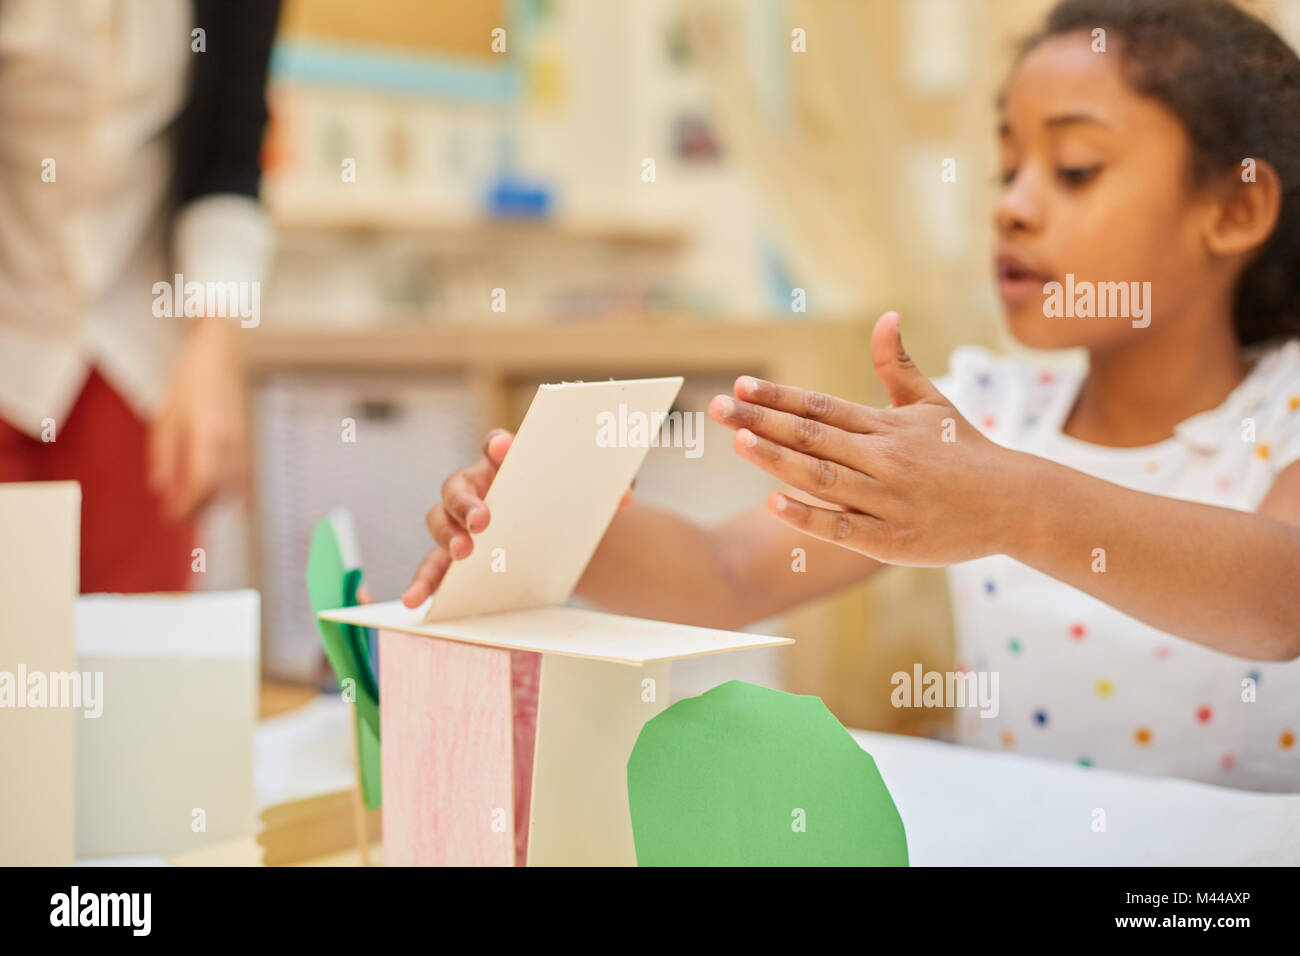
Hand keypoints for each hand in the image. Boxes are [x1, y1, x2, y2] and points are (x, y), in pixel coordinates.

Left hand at [148, 317, 248, 520]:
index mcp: (209, 438)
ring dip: (214, 500)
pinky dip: (229, 489)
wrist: (222, 355)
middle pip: (220, 493)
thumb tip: (160, 488)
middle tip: (176, 514)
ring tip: (191, 502)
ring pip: (235, 488)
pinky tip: (213, 488)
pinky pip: (243, 477)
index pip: (201, 485)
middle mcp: (232, 445)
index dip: (186, 506)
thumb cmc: (191, 381)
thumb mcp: (166, 416)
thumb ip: (163, 455)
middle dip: (199, 509)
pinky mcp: (248, 442)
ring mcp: (244, 444)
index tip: (170, 516)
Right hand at [403, 427, 636, 606]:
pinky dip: (423, 583)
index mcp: (505, 464)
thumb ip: (609, 488)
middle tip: (483, 521)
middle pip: (458, 485)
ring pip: (438, 521)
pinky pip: (432, 568)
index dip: (498, 446)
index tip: (503, 451)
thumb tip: (625, 494)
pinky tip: (416, 601)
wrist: (557, 537)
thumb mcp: (592, 496)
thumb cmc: (567, 504)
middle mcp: (476, 487)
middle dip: (467, 503)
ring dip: (446, 537)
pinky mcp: (454, 558)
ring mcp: (460, 523)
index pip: (496, 445)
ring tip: (461, 555)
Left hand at [707, 311, 1021, 566]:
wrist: (1015, 503)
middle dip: (760, 420)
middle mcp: (882, 459)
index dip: (778, 396)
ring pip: (821, 478)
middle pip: (811, 438)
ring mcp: (886, 500)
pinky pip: (841, 528)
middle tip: (716, 406)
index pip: (821, 407)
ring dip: (777, 460)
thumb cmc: (967, 452)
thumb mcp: (932, 403)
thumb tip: (885, 316)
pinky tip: (772, 503)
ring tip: (738, 441)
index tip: (740, 385)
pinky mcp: (891, 541)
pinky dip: (807, 516)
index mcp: (886, 427)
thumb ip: (897, 365)